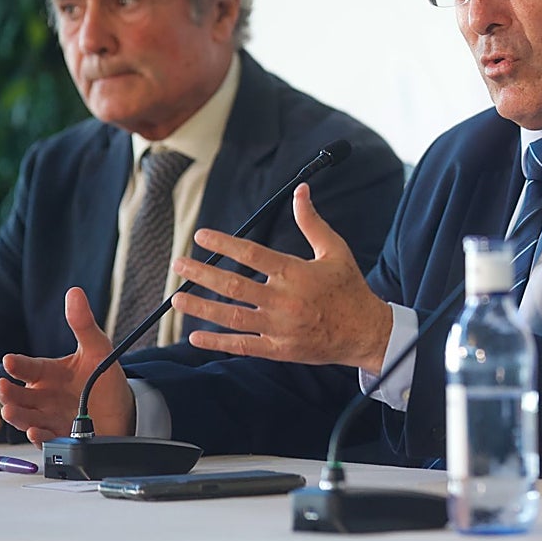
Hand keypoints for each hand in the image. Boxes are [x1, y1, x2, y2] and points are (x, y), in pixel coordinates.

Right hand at [0, 287, 133, 444]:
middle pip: (18, 395)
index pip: (27, 367)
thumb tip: (75, 293)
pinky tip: (35, 431)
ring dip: (16, 415)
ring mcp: (47, 417)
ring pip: (24, 417)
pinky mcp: (58, 436)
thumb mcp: (97, 348)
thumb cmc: (103, 377)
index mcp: (47, 373)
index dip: (18, 364)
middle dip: (8, 393)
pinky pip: (43, 438)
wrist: (123, 409)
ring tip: (12, 411)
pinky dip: (38, 436)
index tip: (10, 360)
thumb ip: (83, 323)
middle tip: (4, 388)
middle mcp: (42, 396)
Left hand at [170, 183, 393, 371]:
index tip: (202, 236)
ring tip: (177, 297)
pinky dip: (217, 342)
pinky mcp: (279, 349)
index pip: (252, 254)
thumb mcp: (335, 250)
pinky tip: (194, 335)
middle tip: (179, 264)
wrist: (365, 331)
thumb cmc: (349, 287)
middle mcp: (283, 300)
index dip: (224, 243)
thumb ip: (312, 222)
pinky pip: (242, 346)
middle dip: (201, 274)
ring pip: (231, 316)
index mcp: (295, 273)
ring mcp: (279, 327)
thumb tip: (300, 191)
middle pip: (233, 285)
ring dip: (201, 306)